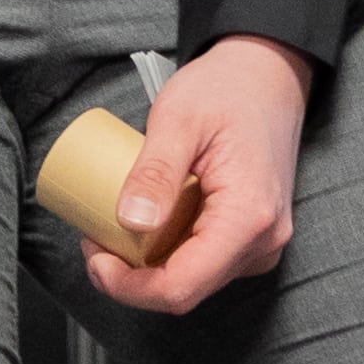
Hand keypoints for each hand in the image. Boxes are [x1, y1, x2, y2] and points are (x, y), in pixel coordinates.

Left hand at [87, 34, 310, 315]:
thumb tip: (130, 222)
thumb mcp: (180, 120)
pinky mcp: (253, 235)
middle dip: (133, 277)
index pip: (182, 286)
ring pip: (195, 280)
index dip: (129, 288)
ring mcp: (262, 241)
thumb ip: (156, 171)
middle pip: (187, 289)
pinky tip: (147, 227)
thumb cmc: (229, 89)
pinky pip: (206, 262)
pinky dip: (169, 253)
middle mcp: (263, 240)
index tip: (95, 258)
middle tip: (95, 238)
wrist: (268, 74)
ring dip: (149, 266)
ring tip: (115, 228)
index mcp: (248, 217)